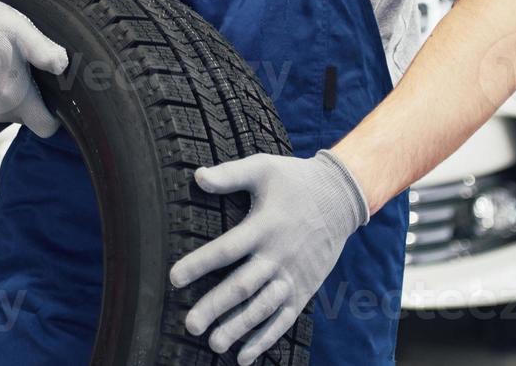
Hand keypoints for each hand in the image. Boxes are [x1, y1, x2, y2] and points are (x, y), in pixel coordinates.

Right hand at [0, 0, 69, 135]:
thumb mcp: (21, 30)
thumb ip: (46, 52)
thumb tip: (63, 66)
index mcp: (15, 97)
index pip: (45, 127)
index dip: (52, 115)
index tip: (49, 97)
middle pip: (25, 118)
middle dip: (28, 98)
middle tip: (19, 68)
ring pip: (5, 114)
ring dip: (6, 96)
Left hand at [168, 149, 368, 364]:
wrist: (341, 198)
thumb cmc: (295, 180)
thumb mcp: (263, 168)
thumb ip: (230, 174)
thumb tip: (197, 176)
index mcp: (264, 226)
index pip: (227, 249)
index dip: (200, 264)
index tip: (174, 278)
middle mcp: (278, 255)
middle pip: (244, 285)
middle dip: (216, 306)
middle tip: (191, 324)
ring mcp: (293, 275)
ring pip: (264, 307)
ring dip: (239, 327)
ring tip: (214, 344)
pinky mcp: (304, 289)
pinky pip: (284, 318)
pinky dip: (266, 338)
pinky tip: (244, 355)